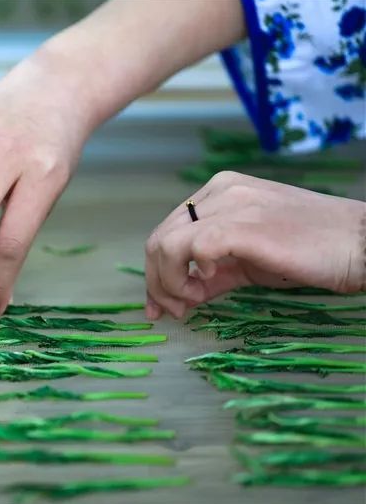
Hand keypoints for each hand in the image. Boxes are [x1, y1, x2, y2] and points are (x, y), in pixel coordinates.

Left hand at [144, 171, 365, 318]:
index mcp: (219, 191)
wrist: (360, 245)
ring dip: (168, 283)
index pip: (168, 231)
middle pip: (158, 239)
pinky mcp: (240, 226)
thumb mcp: (247, 261)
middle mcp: (219, 191)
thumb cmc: (310, 252)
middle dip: (157, 283)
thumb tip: (177, 297)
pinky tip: (208, 284)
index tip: (164, 305)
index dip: (158, 272)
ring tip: (191, 302)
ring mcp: (229, 204)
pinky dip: (187, 275)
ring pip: (165, 244)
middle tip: (172, 311)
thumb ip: (211, 273)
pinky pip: (190, 249)